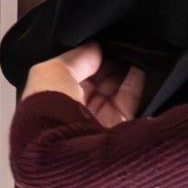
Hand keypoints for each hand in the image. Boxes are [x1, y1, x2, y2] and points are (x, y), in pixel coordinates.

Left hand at [26, 44, 145, 128]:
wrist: (66, 143)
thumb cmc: (48, 109)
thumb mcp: (52, 70)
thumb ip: (75, 57)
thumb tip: (93, 47)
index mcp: (51, 99)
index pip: (72, 74)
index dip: (84, 59)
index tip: (96, 44)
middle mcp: (75, 112)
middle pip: (95, 82)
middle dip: (104, 63)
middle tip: (113, 46)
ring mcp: (98, 121)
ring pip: (114, 89)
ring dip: (122, 70)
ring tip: (127, 50)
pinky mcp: (120, 128)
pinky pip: (131, 100)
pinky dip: (136, 82)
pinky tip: (138, 65)